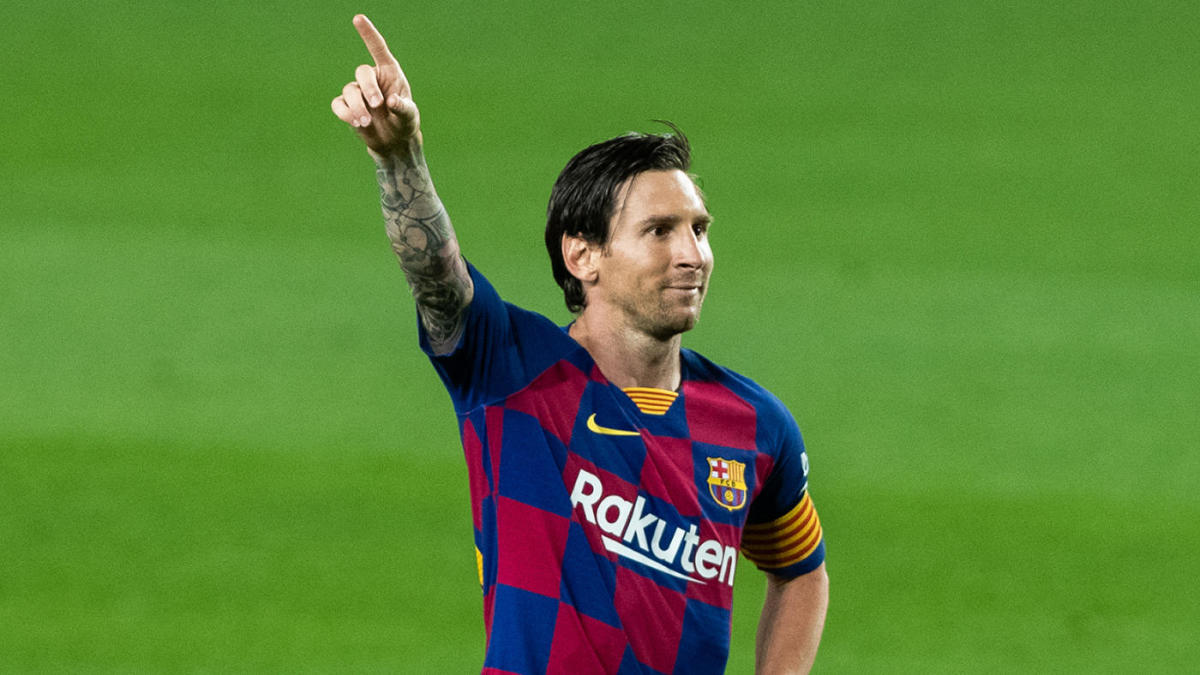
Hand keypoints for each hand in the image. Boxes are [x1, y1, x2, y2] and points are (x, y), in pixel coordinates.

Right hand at [331, 15, 420, 155]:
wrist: (393, 142)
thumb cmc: (404, 122)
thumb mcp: (409, 116)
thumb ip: (403, 108)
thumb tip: (391, 101)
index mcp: (389, 73)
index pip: (378, 49)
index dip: (368, 34)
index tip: (358, 18)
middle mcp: (372, 78)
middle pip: (362, 71)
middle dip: (369, 88)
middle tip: (378, 105)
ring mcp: (358, 91)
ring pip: (349, 90)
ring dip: (358, 107)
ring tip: (367, 122)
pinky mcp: (347, 106)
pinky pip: (338, 104)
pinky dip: (345, 113)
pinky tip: (356, 123)